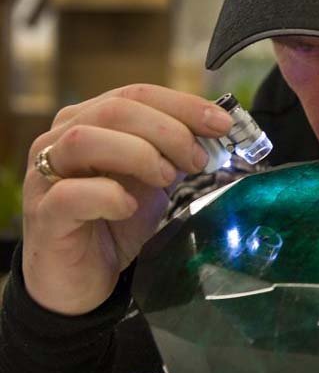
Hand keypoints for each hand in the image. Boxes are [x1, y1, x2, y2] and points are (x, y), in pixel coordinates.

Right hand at [21, 84, 232, 315]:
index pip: (137, 94)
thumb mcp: (154, 180)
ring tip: (165, 180)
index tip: (222, 124)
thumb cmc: (116, 222)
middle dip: (169, 131)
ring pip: (84, 140)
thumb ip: (176, 152)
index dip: (183, 105)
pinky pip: (70, 194)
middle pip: (115, 110)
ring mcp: (45, 175)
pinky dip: (108, 196)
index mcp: (90, 121)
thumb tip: (216, 130)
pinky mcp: (44, 214)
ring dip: (139, 154)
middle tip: (198, 160)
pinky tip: (129, 208)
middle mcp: (59, 139)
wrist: (84, 278)